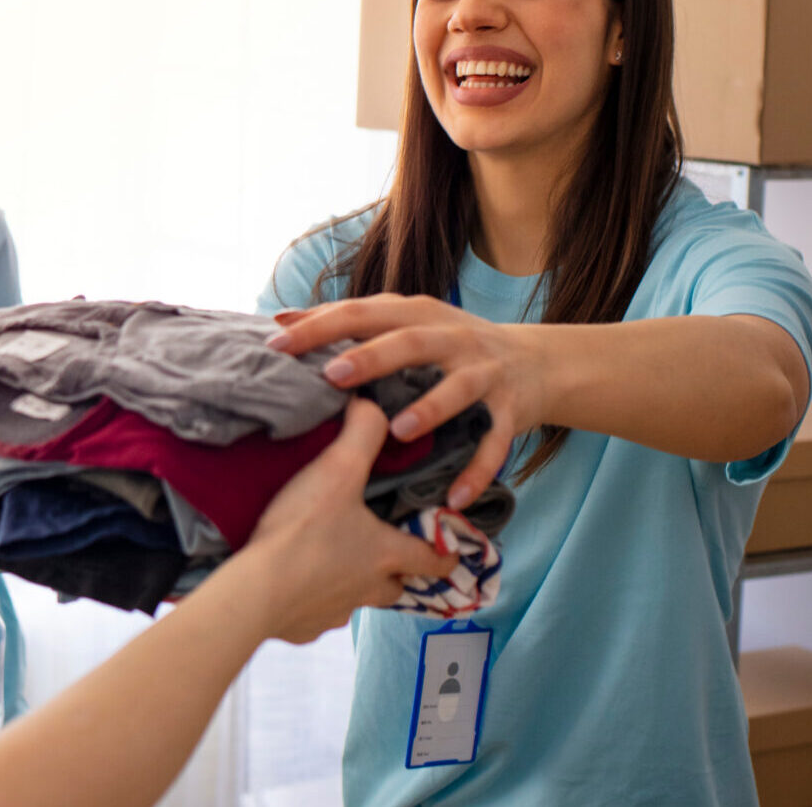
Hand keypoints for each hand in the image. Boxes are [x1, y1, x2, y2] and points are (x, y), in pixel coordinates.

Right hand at [231, 400, 458, 643]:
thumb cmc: (303, 531)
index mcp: (385, 554)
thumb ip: (361, 433)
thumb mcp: (337, 470)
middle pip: (396, 587)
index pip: (434, 559)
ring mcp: (335, 613)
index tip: (451, 550)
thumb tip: (373, 405)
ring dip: (352, 584)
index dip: (446, 553)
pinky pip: (316, 614)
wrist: (254, 592)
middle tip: (382, 552)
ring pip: (356, 601)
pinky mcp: (303, 627)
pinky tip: (293, 583)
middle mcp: (368, 589)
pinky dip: (312, 600)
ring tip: (331, 562)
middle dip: (395, 572)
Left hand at [267, 294, 551, 510]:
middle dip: (371, 357)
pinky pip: (494, 443)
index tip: (276, 344)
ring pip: (457, 389)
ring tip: (398, 432)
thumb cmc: (450, 345)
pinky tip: (455, 497)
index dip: (320, 327)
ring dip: (429, 409)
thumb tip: (282, 319)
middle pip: (409, 343)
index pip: (362, 313)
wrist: (536, 362)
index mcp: (417, 315)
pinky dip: (477, 470)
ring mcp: (483, 373)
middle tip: (332, 374)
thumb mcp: (406, 323)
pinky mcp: (509, 410)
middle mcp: (452, 338)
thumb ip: (349, 322)